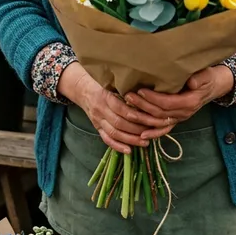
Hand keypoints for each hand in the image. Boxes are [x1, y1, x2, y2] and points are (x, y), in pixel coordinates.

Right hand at [58, 63, 173, 153]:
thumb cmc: (103, 85)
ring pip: (114, 133)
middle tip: (152, 132)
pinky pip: (106, 139)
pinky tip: (129, 151)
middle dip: (137, 129)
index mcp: (105, 97)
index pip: (122, 109)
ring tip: (145, 142)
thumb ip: (126, 90)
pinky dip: (117, 146)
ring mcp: (98, 120)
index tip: (150, 119)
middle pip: (119, 123)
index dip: (136, 116)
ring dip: (130, 139)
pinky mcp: (97, 128)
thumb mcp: (113, 83)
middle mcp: (101, 110)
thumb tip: (147, 97)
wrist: (83, 90)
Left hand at [125, 66, 234, 137]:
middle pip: (160, 113)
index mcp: (190, 102)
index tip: (141, 90)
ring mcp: (180, 118)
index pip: (168, 103)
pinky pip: (164, 129)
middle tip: (128, 96)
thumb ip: (200, 78)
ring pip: (159, 122)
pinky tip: (142, 135)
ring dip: (143, 118)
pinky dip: (153, 133)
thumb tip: (192, 83)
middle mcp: (184, 113)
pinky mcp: (177, 119)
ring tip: (128, 110)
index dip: (153, 98)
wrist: (214, 86)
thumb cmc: (208, 78)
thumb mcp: (207, 75)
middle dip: (143, 106)